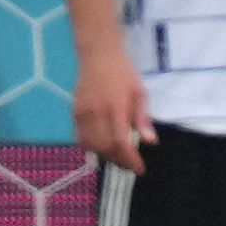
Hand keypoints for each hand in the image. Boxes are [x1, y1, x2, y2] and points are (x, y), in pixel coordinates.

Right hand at [72, 49, 155, 173]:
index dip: (130, 159)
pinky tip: (102, 148)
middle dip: (120, 161)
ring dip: (106, 157)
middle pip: (105, 147)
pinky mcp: (74, 113)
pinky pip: (81, 138)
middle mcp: (96, 113)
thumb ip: (143, 119)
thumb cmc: (124, 73)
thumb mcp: (140, 93)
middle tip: (131, 166)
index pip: (121, 142)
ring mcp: (83, 114)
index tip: (140, 169)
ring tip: (119, 159)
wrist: (98, 56)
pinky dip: (91, 148)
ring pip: (91, 146)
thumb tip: (151, 142)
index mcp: (116, 107)